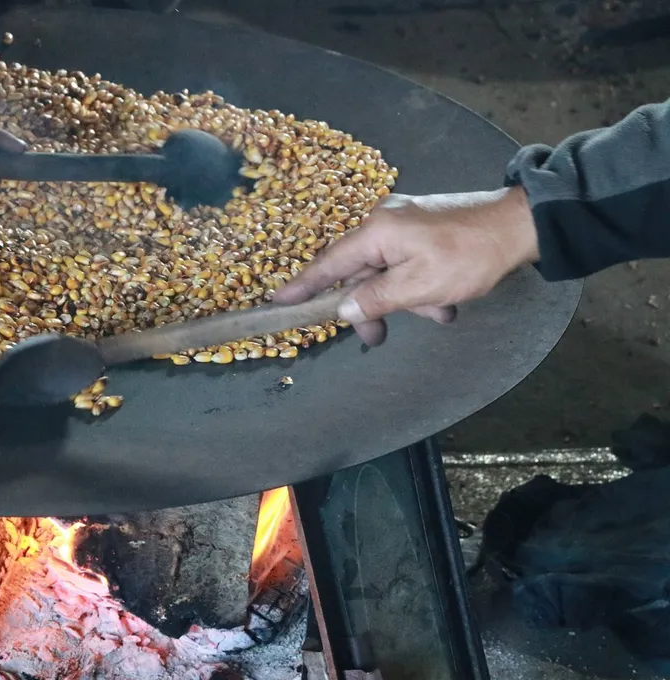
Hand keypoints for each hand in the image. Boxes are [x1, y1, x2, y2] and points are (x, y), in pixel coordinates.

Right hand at [273, 187, 539, 345]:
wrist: (522, 226)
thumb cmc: (469, 257)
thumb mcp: (419, 287)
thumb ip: (375, 299)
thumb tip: (341, 310)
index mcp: (377, 232)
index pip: (329, 263)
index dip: (303, 285)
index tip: (277, 301)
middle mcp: (384, 222)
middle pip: (359, 271)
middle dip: (371, 305)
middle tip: (378, 337)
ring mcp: (406, 222)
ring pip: (388, 270)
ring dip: (406, 298)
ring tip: (437, 313)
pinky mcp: (425, 227)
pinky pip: (407, 262)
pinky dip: (420, 285)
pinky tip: (444, 301)